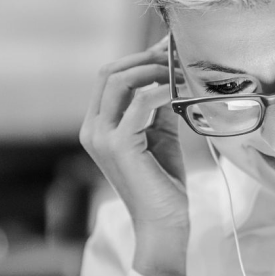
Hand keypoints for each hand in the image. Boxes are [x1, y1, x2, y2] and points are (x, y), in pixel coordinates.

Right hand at [80, 37, 189, 275]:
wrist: (163, 226)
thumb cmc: (163, 184)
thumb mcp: (160, 134)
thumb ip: (159, 104)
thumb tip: (171, 68)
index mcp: (97, 125)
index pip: (110, 77)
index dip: (140, 58)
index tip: (170, 50)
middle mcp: (92, 129)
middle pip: (110, 72)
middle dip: (146, 58)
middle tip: (178, 55)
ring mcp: (102, 137)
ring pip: (120, 80)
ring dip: (154, 70)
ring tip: (182, 72)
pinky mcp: (120, 145)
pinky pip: (141, 102)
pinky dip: (163, 89)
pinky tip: (182, 90)